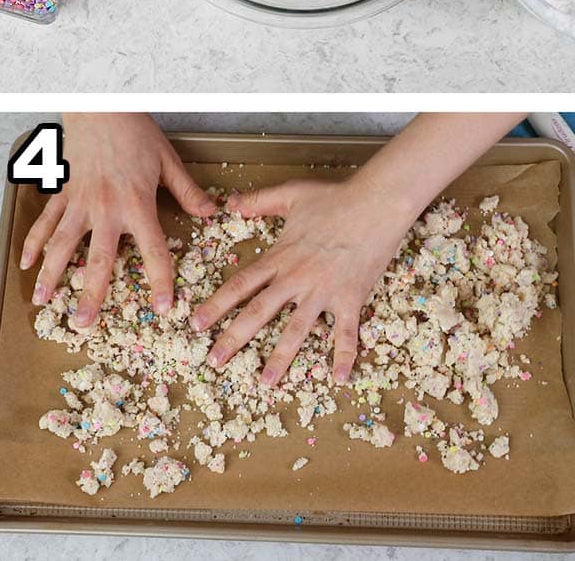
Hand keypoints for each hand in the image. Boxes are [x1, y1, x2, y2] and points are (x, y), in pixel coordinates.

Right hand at [22, 113, 216, 326]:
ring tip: (44, 300)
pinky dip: (34, 242)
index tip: (162, 307)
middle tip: (84, 323)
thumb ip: (188, 191)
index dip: (159, 282)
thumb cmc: (135, 131)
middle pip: (97, 260)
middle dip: (91, 295)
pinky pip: (46, 221)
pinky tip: (26, 263)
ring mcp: (79, 203)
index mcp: (136, 204)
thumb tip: (212, 212)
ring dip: (51, 274)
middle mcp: (105, 209)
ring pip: (62, 245)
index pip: (152, 252)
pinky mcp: (63, 193)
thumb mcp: (168, 160)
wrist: (100, 107)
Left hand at [191, 178, 405, 385]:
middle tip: (215, 361)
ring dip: (280, 357)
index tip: (196, 324)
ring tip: (266, 382)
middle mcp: (296, 279)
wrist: (378, 203)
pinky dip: (344, 356)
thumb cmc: (334, 197)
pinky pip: (346, 332)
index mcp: (279, 257)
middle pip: (259, 313)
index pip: (240, 286)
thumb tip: (230, 203)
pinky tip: (338, 378)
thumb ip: (258, 201)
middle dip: (234, 339)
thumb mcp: (290, 194)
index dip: (216, 305)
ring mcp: (324, 291)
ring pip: (296, 330)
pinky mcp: (351, 298)